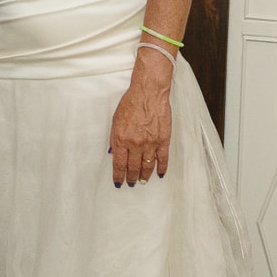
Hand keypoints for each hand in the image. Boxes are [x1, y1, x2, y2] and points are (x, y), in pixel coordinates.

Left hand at [109, 52, 171, 186]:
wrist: (148, 93)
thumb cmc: (131, 103)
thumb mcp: (116, 120)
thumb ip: (115, 138)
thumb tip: (113, 153)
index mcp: (121, 139)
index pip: (119, 164)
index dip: (118, 175)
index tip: (118, 182)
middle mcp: (135, 144)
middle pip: (133, 168)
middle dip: (131, 178)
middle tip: (130, 183)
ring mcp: (150, 143)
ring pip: (147, 166)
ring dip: (144, 176)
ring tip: (142, 181)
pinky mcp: (163, 140)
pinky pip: (163, 159)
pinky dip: (161, 168)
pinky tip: (159, 174)